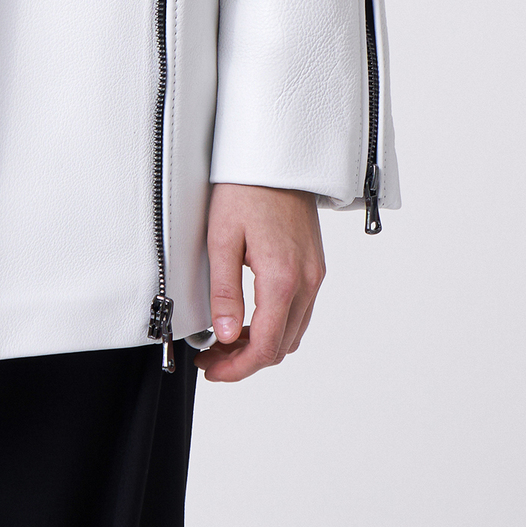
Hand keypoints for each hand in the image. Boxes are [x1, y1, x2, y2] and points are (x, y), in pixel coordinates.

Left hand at [199, 182, 324, 382]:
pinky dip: (275, 325)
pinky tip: (248, 318)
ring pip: (292, 332)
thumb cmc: (245, 189)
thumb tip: (225, 336)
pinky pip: (299, 311)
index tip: (212, 369)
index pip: (266, 346)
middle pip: (281, 346)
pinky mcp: (314, 266)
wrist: (276, 156)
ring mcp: (314, 274)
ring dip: (260, 344)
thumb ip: (225, 292)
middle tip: (211, 358)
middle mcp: (307, 282)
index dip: (237, 368)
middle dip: (245, 360)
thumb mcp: (221, 238)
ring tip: (224, 340)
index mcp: (283, 278)